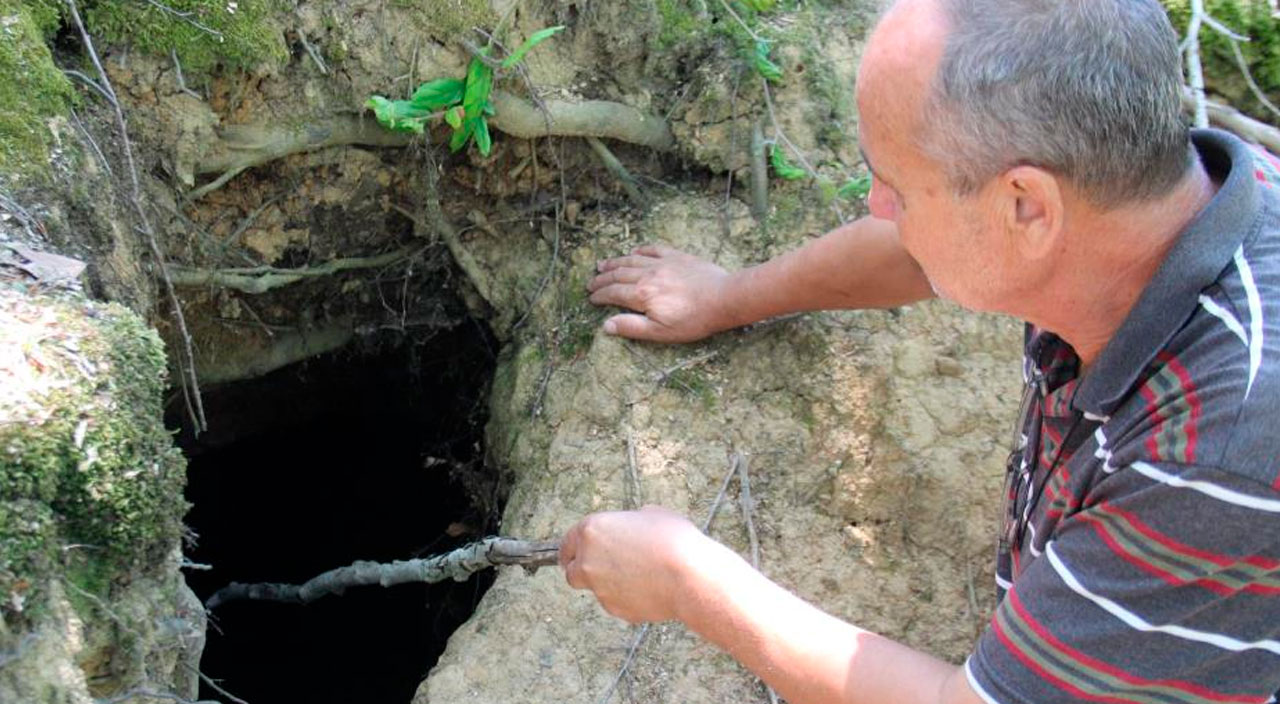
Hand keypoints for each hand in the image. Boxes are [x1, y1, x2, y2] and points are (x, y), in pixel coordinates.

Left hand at [559, 506, 709, 623]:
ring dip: (610, 584)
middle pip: (571, 571)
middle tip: (603, 569)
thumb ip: (631, 521)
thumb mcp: (651, 514)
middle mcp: (588, 560)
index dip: (573, 549)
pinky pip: (616, 603)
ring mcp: (598, 588)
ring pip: (596, 589)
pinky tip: (649, 590)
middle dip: (583, 571)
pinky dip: (627, 598)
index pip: (567, 543)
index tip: (576, 554)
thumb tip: (632, 527)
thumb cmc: (673, 540)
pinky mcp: (613, 608)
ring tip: (641, 576)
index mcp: (592, 530)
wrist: (688, 575)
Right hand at [587, 244, 735, 342]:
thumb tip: (606, 325)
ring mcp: (663, 263)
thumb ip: (632, 327)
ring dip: (615, 262)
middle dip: (602, 279)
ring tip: (602, 264)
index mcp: (642, 295)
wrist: (724, 298)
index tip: (590, 298)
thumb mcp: (661, 332)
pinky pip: (654, 249)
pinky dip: (641, 250)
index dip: (600, 296)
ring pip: (632, 260)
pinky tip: (635, 250)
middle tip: (590, 282)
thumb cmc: (694, 320)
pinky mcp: (678, 257)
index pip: (613, 293)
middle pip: (618, 275)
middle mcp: (648, 275)